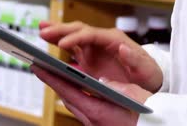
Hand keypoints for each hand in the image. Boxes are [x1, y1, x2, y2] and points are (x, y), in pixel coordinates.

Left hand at [31, 65, 151, 125]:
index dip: (51, 78)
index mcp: (99, 113)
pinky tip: (75, 88)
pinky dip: (75, 96)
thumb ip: (119, 87)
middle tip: (40, 66)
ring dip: (63, 88)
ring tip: (54, 74)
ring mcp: (95, 124)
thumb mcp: (137, 96)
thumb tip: (102, 80)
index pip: (68, 92)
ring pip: (73, 103)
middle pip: (67, 98)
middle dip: (53, 81)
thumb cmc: (149, 116)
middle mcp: (93, 121)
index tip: (37, 66)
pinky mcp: (99, 124)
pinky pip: (82, 108)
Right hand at [40, 21, 162, 92]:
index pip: (91, 34)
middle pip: (78, 29)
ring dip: (56, 31)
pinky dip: (58, 40)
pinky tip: (46, 39)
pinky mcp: (89, 56)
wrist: (148, 79)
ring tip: (40, 28)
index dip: (76, 38)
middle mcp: (102, 39)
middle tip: (43, 31)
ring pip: (72, 34)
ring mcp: (94, 47)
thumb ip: (134, 58)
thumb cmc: (148, 73)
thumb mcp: (145, 68)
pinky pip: (71, 45)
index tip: (62, 44)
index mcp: (114, 39)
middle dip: (61, 30)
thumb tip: (122, 46)